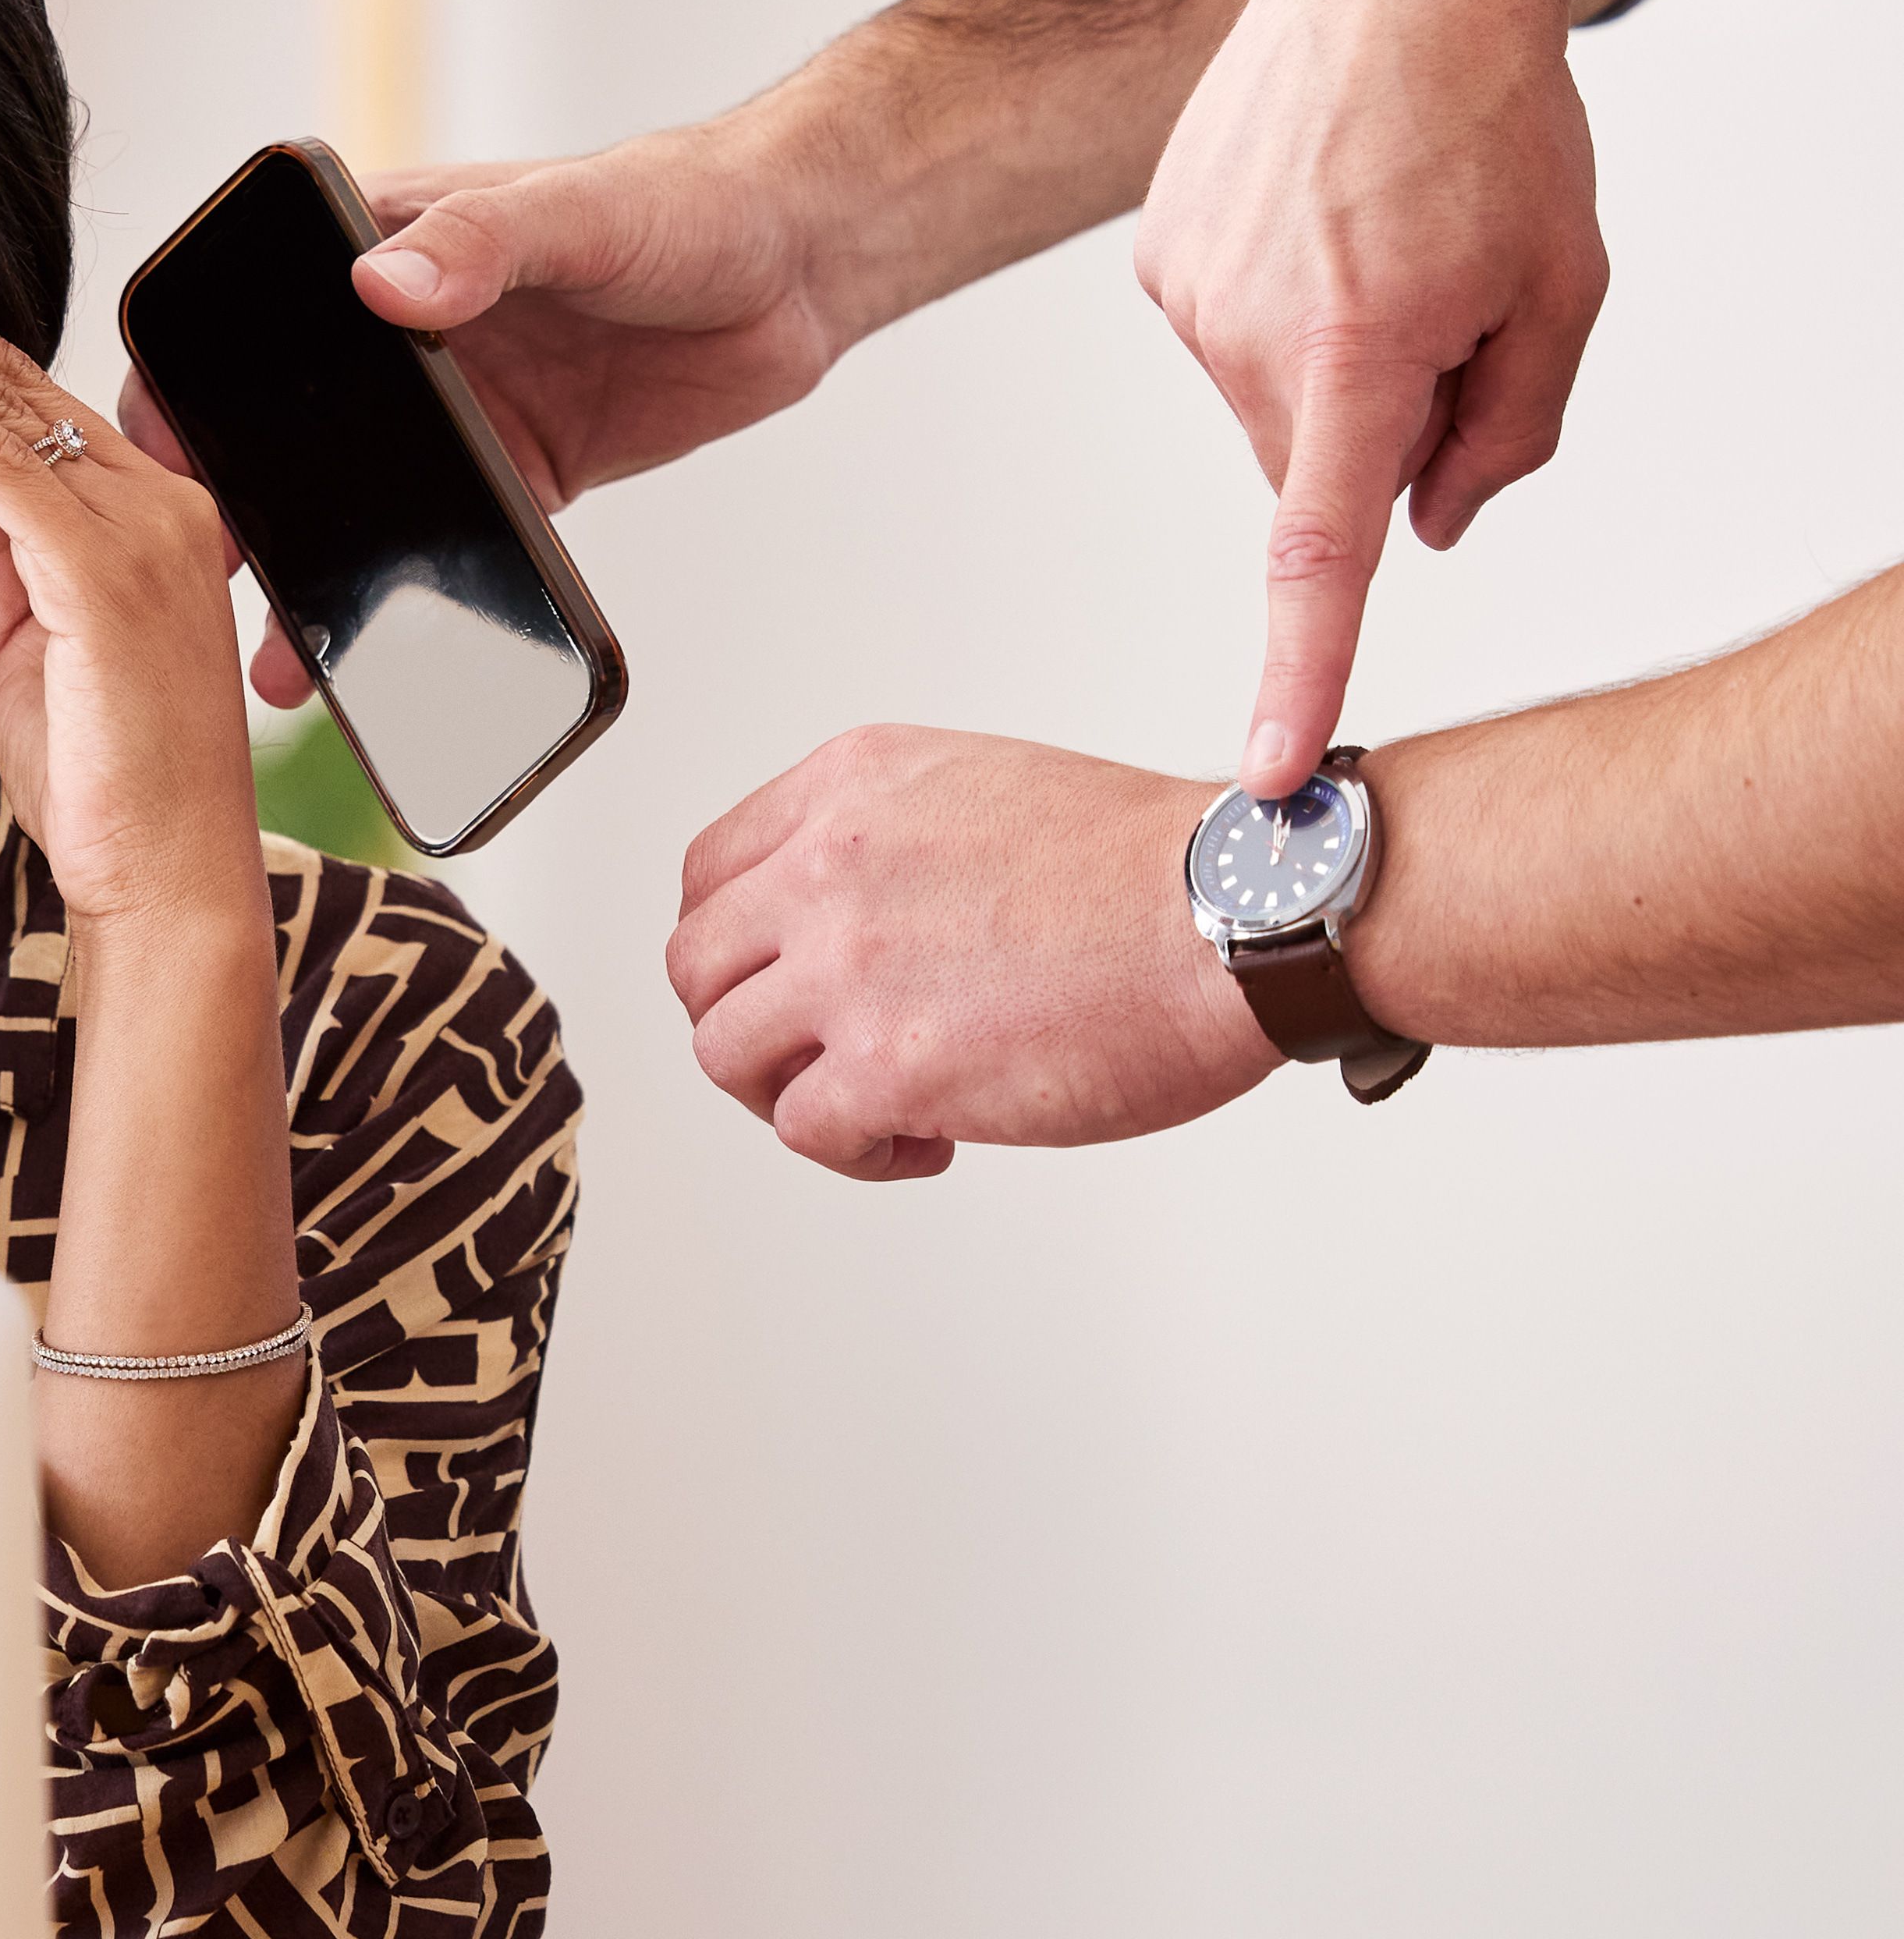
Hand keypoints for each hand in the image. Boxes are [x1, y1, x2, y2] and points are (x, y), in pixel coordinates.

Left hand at [0, 194, 263, 940]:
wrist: (166, 879)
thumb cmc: (101, 778)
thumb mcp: (21, 642)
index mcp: (146, 517)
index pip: (33, 402)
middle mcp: (161, 504)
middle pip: (22, 379)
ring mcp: (147, 533)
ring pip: (12, 404)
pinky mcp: (115, 574)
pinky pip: (10, 469)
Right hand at [117, 124, 846, 709]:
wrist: (803, 264)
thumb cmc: (686, 200)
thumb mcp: (579, 209)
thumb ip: (483, 242)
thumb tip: (385, 284)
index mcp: (379, 243)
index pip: (243, 308)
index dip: (183, 379)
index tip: (157, 449)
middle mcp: (394, 332)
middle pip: (280, 426)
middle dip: (230, 505)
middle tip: (198, 579)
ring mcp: (452, 408)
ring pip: (351, 502)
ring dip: (310, 576)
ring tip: (278, 660)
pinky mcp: (514, 471)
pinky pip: (444, 544)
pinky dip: (408, 600)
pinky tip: (377, 657)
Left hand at [667, 726, 1279, 1179]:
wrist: (1240, 916)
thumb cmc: (1155, 867)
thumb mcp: (981, 789)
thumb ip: (888, 840)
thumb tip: (848, 913)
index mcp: (849, 789)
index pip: (712, 872)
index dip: (736, 943)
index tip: (774, 978)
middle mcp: (828, 869)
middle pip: (698, 965)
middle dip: (746, 1019)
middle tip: (811, 1051)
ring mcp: (849, 968)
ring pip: (726, 1051)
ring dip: (786, 1090)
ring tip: (870, 1102)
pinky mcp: (889, 1066)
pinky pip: (804, 1127)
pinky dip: (853, 1150)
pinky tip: (921, 1139)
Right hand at [1135, 0, 1604, 792]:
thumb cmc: (1495, 115)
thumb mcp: (1563, 283)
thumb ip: (1510, 431)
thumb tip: (1431, 524)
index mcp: (1362, 345)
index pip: (1317, 552)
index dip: (1296, 671)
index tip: (1266, 769)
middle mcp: (1248, 328)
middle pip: (1317, 466)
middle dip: (1380, 428)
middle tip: (1446, 312)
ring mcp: (1186, 289)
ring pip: (1267, 406)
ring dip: (1329, 362)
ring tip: (1380, 238)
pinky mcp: (1154, 251)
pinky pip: (1223, 339)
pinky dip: (1278, 308)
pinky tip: (1323, 218)